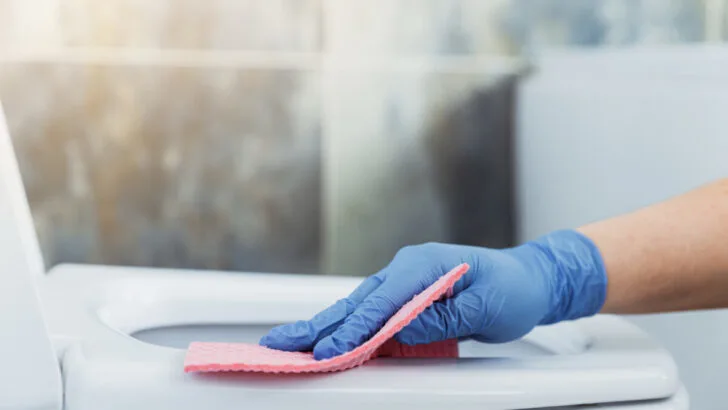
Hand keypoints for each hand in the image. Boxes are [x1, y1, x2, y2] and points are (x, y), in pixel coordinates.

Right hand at [259, 230, 606, 359]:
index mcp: (424, 264)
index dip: (354, 329)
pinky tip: (324, 341)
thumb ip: (442, 317)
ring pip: (357, 308)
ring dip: (323, 328)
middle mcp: (407, 269)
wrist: (527, 280)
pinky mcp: (406, 298)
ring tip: (289, 342)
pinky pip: (371, 316)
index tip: (330, 351)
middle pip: (356, 302)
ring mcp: (403, 283)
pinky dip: (346, 329)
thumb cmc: (511, 288)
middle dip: (318, 325)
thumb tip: (401, 329)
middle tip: (280, 343)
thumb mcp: (485, 305)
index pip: (382, 302)